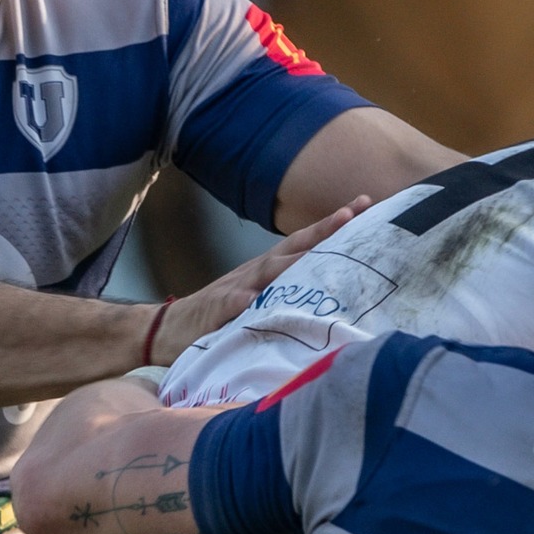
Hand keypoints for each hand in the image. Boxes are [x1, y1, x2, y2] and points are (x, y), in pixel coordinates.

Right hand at [148, 201, 362, 364]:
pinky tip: (251, 302)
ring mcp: (234, 289)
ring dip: (290, 261)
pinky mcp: (214, 313)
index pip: (306, 243)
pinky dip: (240, 303)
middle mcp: (255, 273)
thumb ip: (291, 293)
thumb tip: (334, 291)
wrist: (168, 329)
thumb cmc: (223, 316)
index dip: (333, 226)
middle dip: (322, 231)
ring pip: (266, 272)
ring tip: (314, 253)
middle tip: (350, 214)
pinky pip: (228, 306)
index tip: (365, 204)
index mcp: (269, 271)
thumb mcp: (263, 301)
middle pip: (293, 248)